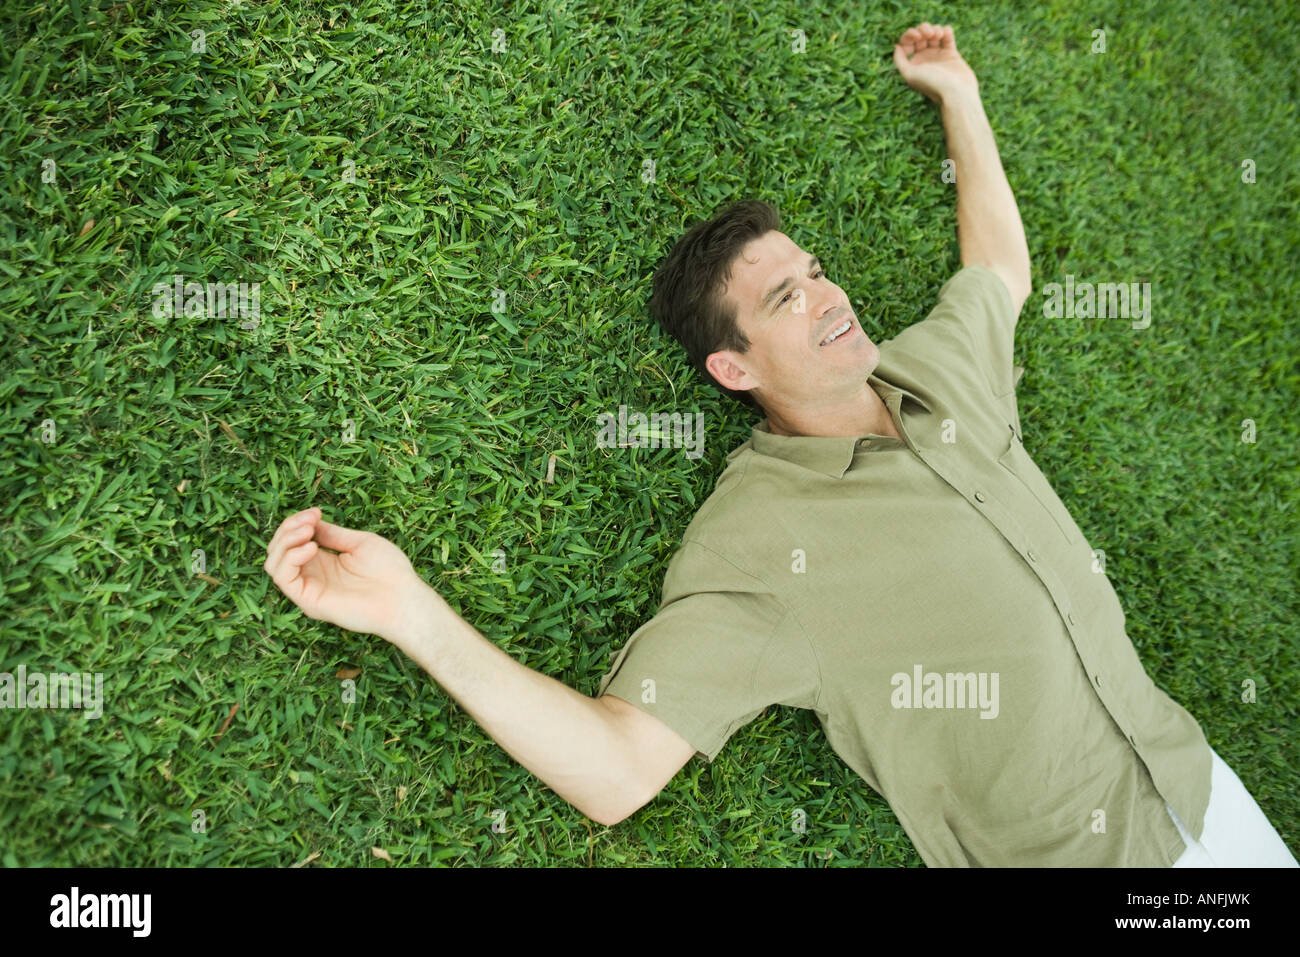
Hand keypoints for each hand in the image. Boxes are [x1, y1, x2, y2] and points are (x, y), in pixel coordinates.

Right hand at [263, 507, 435, 645]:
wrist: (404, 598)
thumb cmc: (389, 571)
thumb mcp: (359, 542)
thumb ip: (333, 534)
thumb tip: (310, 522)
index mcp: (323, 562)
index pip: (292, 541)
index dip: (297, 522)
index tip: (316, 511)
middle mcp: (312, 576)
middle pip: (278, 550)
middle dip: (288, 528)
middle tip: (311, 519)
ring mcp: (309, 589)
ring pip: (274, 564)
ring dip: (285, 541)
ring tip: (308, 532)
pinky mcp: (309, 601)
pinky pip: (283, 579)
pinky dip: (290, 558)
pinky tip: (312, 548)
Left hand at [892, 22, 978, 104]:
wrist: (957, 93)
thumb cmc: (933, 84)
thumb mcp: (910, 74)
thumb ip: (899, 60)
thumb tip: (896, 45)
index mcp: (912, 64)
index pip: (906, 42)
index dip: (909, 35)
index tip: (917, 37)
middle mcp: (924, 59)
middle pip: (920, 35)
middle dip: (923, 29)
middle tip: (928, 34)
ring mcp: (938, 55)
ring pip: (933, 33)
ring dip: (934, 29)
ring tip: (937, 35)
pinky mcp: (951, 53)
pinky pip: (947, 36)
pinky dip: (946, 31)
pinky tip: (945, 34)